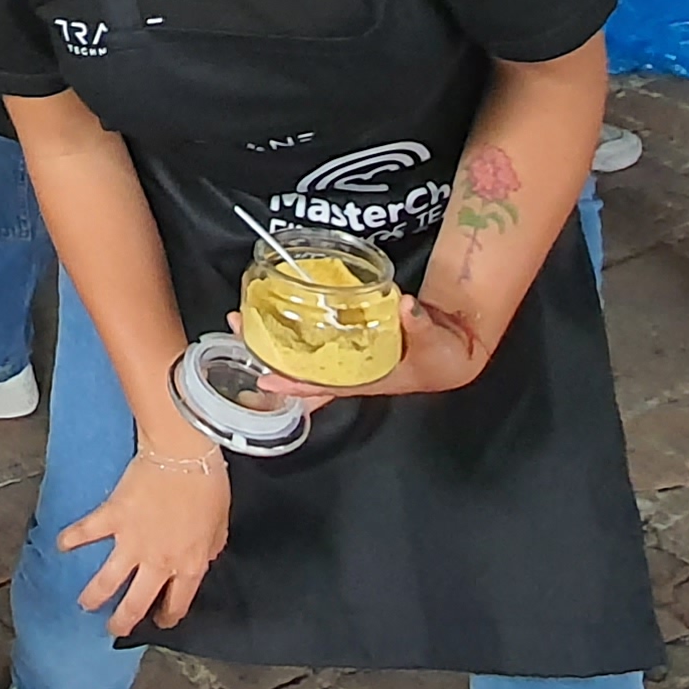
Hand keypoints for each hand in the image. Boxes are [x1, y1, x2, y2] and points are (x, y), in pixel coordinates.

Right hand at [55, 439, 231, 635]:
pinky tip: (62, 546)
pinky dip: (71, 540)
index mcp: (189, 564)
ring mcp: (132, 543)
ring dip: (93, 597)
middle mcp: (159, 562)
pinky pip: (86, 533)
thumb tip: (203, 557)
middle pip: (135, 604)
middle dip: (123, 622)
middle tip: (114, 628)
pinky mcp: (112, 518)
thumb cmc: (207, 484)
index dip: (167, 616)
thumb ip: (209, 549)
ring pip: (106, 583)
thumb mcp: (221, 525)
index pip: (177, 603)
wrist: (184, 453)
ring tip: (85, 603)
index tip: (160, 620)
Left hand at [249, 294, 501, 401]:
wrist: (454, 352)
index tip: (263, 375)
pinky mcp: (351, 342)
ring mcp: (347, 357)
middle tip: (235, 326)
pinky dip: (295, 330)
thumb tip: (404, 304)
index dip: (292, 381)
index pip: (321, 384)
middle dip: (266, 351)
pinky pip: (316, 340)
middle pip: (299, 367)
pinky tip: (275, 314)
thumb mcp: (433, 340)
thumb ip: (419, 323)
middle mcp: (348, 371)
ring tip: (243, 317)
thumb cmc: (441, 354)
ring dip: (272, 339)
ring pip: (302, 353)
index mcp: (364, 378)